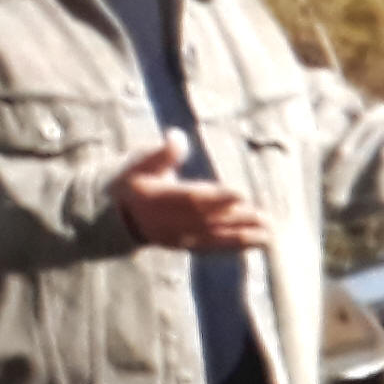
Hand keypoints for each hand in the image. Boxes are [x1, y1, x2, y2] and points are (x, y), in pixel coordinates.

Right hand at [111, 130, 268, 249]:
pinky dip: (234, 247)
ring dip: (242, 237)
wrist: (114, 216)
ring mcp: (176, 236)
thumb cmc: (132, 182)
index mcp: (158, 198)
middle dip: (238, 220)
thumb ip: (162, 153)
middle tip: (266, 218)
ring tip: (268, 235)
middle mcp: (169, 221)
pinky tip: (254, 245)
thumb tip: (176, 135)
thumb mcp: (141, 164)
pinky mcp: (184, 245)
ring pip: (213, 237)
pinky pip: (211, 248)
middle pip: (208, 220)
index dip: (216, 198)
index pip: (191, 198)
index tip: (242, 194)